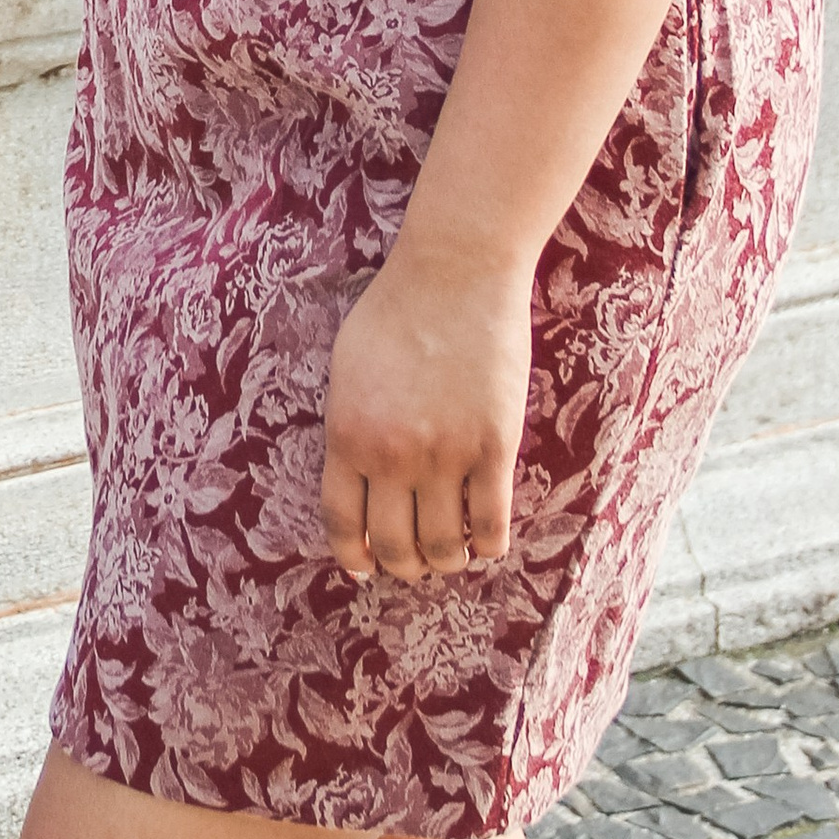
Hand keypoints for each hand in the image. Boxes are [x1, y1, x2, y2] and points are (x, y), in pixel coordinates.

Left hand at [318, 242, 531, 581]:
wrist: (454, 272)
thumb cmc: (395, 311)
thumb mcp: (347, 370)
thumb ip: (350, 426)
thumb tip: (353, 479)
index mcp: (348, 435)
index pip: (343, 523)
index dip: (355, 555)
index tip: (365, 567)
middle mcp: (392, 455)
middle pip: (394, 545)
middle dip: (405, 565)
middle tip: (417, 562)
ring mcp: (446, 455)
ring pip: (444, 546)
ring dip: (448, 560)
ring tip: (453, 552)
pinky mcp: (495, 447)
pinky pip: (492, 523)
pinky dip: (489, 544)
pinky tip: (487, 541)